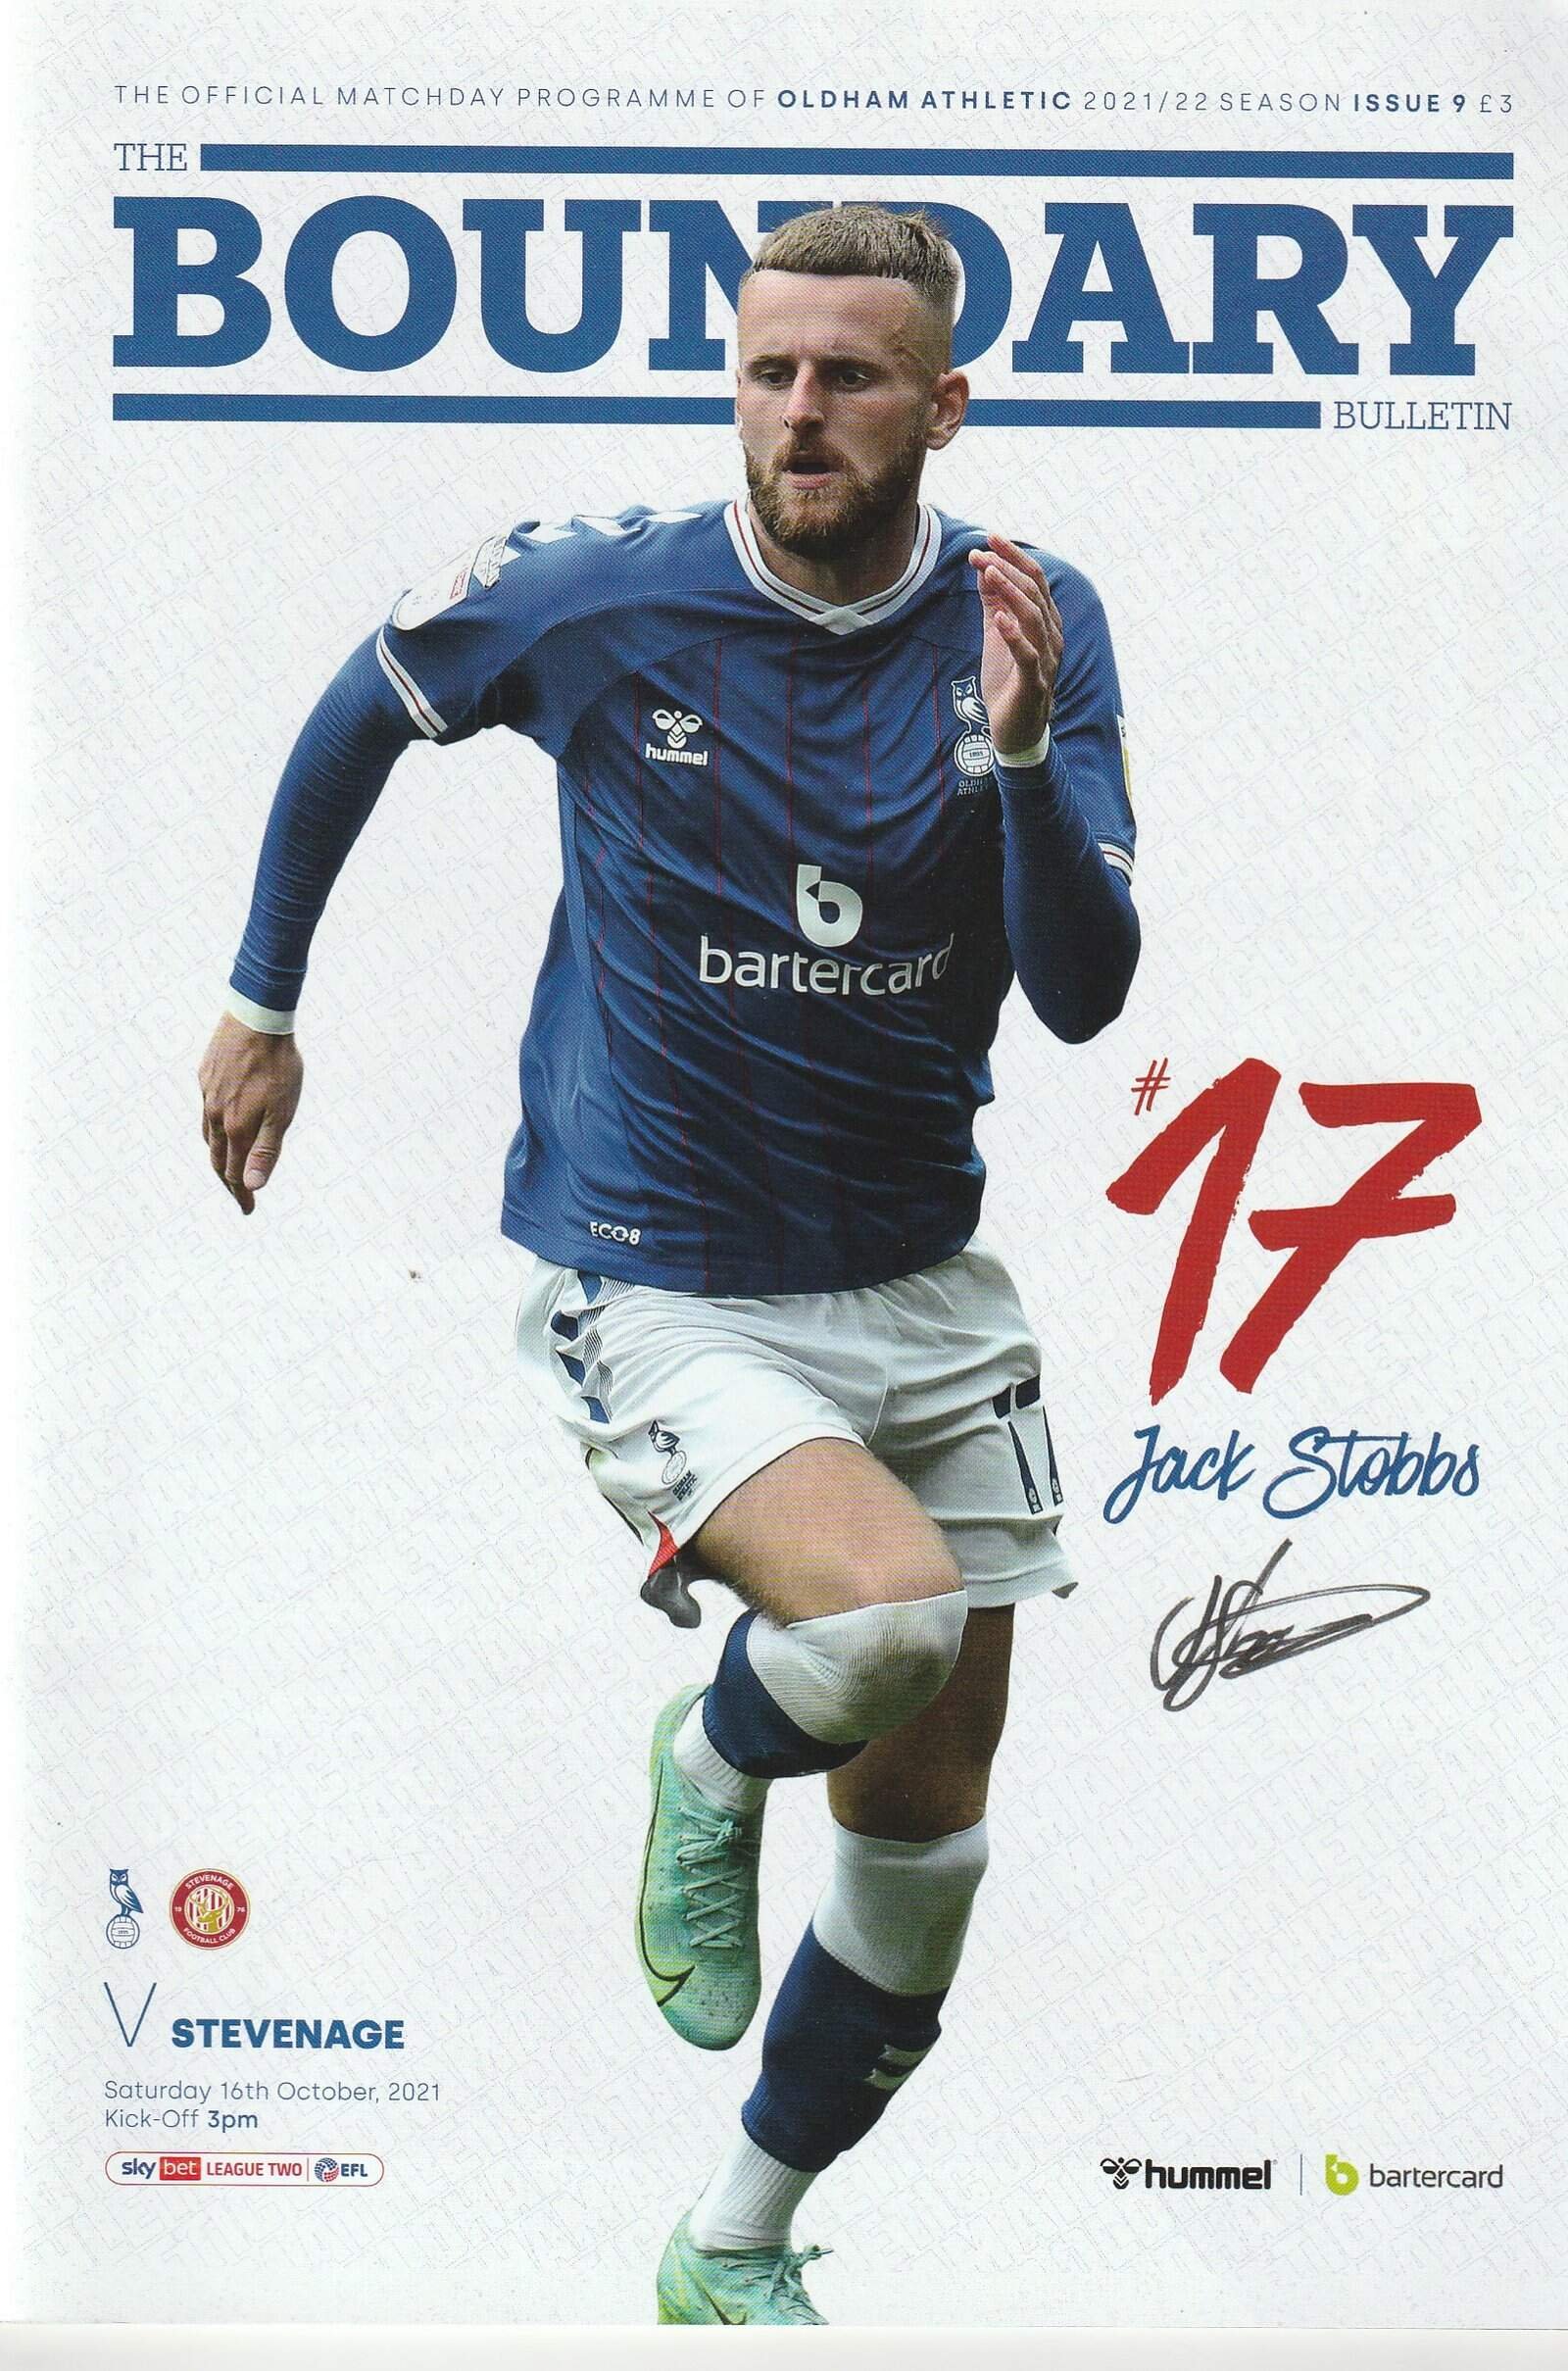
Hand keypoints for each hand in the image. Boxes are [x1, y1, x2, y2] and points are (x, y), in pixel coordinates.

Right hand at [198, 1012, 302, 1215]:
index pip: (235, 1173)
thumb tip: (251, 1186)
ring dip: (218, 1153)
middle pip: (217, 1158)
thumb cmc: (277, 1066)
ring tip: (229, 1163)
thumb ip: (266, 1151)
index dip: (242, 1194)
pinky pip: (206, 1107)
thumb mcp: (281, 1113)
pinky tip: (222, 1119)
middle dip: (228, 1180)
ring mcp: (208, 1093)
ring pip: (208, 1134)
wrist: (257, 1018)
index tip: (249, 1209)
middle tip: (239, 1194)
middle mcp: (215, 1115)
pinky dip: (213, 1124)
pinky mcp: (206, 1074)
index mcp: (235, 1128)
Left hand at [966, 534, 1063, 758]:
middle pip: (1035, 592)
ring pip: (1034, 618)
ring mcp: (1046, 660)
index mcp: (1045, 621)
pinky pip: (1029, 656)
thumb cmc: (1007, 680)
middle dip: (1008, 567)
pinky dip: (1014, 636)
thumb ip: (993, 602)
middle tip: (983, 549)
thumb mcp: (996, 634)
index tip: (989, 536)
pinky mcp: (1034, 684)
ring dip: (1010, 592)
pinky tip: (999, 619)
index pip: (1034, 580)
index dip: (1013, 556)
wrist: (1014, 730)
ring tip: (988, 572)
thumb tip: (982, 566)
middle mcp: (1051, 636)